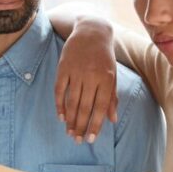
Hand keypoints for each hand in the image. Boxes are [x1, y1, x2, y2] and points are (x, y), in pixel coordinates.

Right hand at [54, 16, 118, 143]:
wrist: (91, 31)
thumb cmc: (104, 56)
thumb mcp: (113, 74)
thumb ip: (112, 97)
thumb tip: (112, 120)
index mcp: (106, 79)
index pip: (100, 107)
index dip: (95, 125)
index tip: (90, 139)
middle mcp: (91, 76)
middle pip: (84, 107)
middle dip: (80, 126)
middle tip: (77, 140)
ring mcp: (76, 72)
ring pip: (72, 101)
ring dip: (70, 119)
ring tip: (69, 133)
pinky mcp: (63, 68)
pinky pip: (59, 90)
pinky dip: (59, 104)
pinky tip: (61, 116)